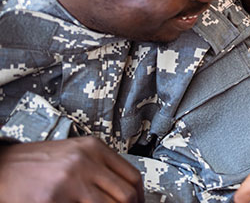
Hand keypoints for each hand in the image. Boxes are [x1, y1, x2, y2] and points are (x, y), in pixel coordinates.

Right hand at [0, 136, 143, 202]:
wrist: (2, 168)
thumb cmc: (37, 163)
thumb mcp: (75, 154)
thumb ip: (101, 168)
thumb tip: (126, 191)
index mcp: (93, 148)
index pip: (133, 176)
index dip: (140, 197)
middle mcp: (85, 161)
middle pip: (126, 194)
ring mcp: (70, 181)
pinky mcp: (53, 200)